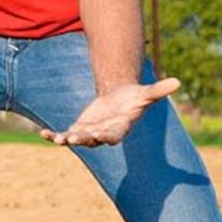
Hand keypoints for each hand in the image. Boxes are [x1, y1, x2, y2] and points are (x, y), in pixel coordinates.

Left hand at [40, 77, 181, 146]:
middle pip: (93, 139)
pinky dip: (54, 136)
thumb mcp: (145, 94)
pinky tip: (43, 133)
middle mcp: (104, 133)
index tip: (102, 135)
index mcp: (120, 127)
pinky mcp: (78, 129)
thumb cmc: (134, 98)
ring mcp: (90, 133)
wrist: (119, 100)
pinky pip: (64, 135)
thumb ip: (158, 90)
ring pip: (77, 139)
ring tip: (57, 139)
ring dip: (67, 139)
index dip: (108, 136)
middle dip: (84, 138)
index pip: (114, 135)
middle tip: (73, 139)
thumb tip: (178, 82)